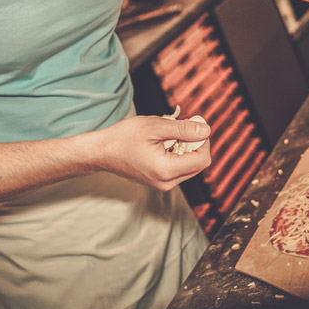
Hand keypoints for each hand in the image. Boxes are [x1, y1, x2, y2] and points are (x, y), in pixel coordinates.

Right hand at [92, 114, 210, 190]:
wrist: (102, 151)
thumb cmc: (123, 137)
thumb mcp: (155, 126)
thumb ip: (183, 129)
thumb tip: (206, 130)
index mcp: (167, 170)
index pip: (202, 159)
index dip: (202, 140)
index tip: (191, 124)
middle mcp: (167, 183)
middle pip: (198, 164)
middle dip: (194, 144)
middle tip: (178, 128)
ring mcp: (163, 184)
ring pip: (189, 166)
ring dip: (185, 148)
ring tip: (167, 135)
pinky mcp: (159, 182)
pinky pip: (178, 168)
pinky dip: (176, 154)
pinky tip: (162, 143)